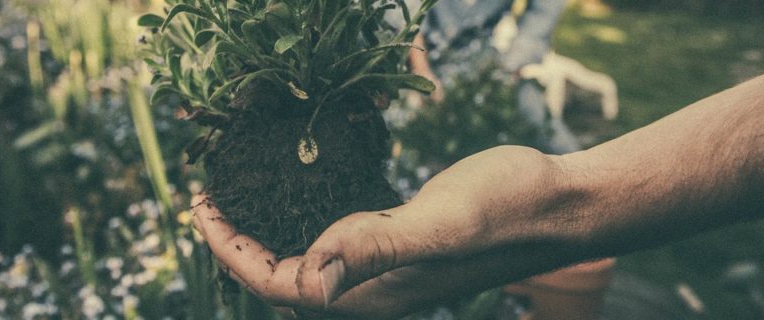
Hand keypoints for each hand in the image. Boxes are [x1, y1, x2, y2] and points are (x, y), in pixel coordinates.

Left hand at [193, 146, 591, 318]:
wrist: (562, 204)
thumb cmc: (508, 212)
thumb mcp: (440, 224)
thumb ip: (373, 248)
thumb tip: (309, 281)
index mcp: (372, 294)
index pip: (277, 285)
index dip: (230, 251)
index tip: (201, 206)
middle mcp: (374, 291)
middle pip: (284, 280)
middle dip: (238, 246)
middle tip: (210, 198)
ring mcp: (389, 270)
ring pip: (308, 262)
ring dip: (268, 235)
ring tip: (240, 199)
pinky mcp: (403, 246)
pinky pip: (338, 244)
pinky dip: (305, 222)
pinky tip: (300, 196)